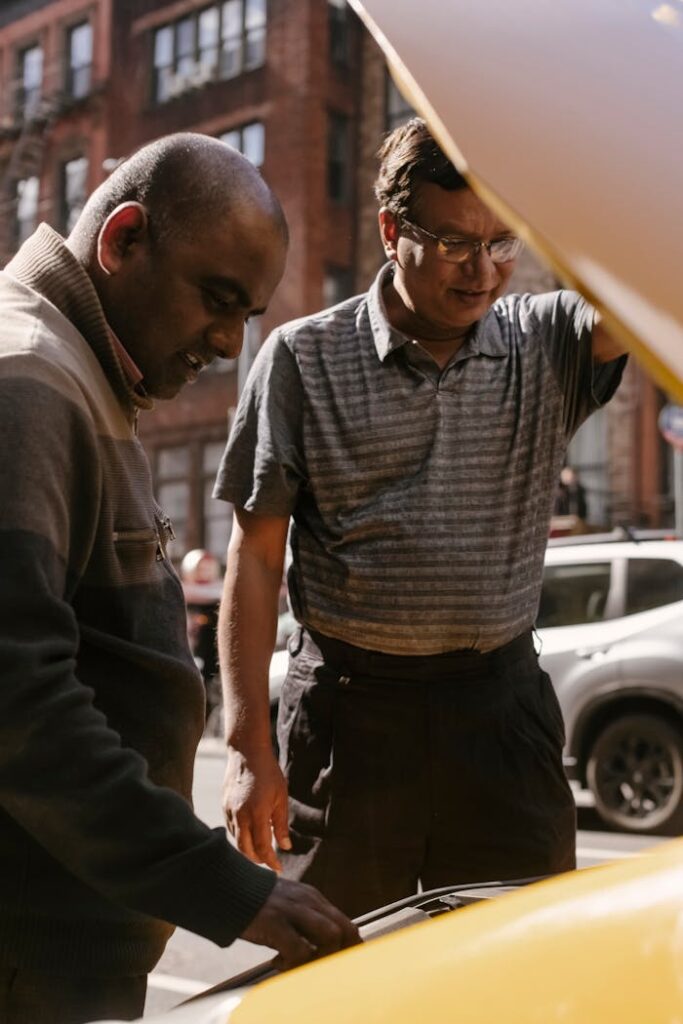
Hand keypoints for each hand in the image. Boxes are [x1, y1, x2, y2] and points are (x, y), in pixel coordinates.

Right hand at [223, 745, 289, 871]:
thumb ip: (281, 824)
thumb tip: (285, 847)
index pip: (262, 848)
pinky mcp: (223, 807)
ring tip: (260, 851)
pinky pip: (231, 829)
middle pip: (245, 850)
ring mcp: (229, 811)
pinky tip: (250, 834)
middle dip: (257, 860)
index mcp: (257, 813)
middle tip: (269, 862)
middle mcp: (240, 815)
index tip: (278, 869)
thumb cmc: (268, 774)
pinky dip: (240, 836)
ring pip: (236, 841)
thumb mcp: (280, 798)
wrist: (246, 753)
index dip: (270, 862)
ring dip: (248, 849)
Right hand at [240, 877, 360, 968]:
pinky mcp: (276, 922)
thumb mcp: (287, 906)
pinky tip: (278, 962)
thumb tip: (316, 948)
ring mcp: (293, 910)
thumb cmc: (256, 903)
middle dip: (341, 955)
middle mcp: (308, 901)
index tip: (343, 966)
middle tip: (323, 970)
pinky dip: (294, 963)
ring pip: (330, 936)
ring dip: (320, 958)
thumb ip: (304, 920)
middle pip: (345, 929)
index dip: (349, 948)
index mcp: (312, 898)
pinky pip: (299, 950)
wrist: (227, 888)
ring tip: (300, 965)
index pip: (346, 924)